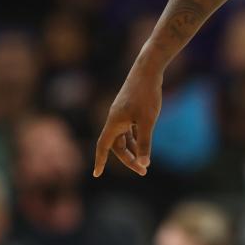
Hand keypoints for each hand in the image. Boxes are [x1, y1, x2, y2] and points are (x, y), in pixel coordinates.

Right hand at [93, 59, 163, 177]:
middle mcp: (115, 118)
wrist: (148, 69)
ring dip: (133, 150)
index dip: (100, 161)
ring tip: (145, 162)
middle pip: (117, 145)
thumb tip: (143, 165)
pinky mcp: (130, 108)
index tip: (96, 174)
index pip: (103, 146)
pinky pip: (130, 129)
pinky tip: (144, 143)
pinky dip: (135, 138)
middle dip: (128, 159)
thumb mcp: (147, 122)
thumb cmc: (146, 95)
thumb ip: (145, 144)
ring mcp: (122, 113)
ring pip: (124, 137)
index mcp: (114, 122)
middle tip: (143, 171)